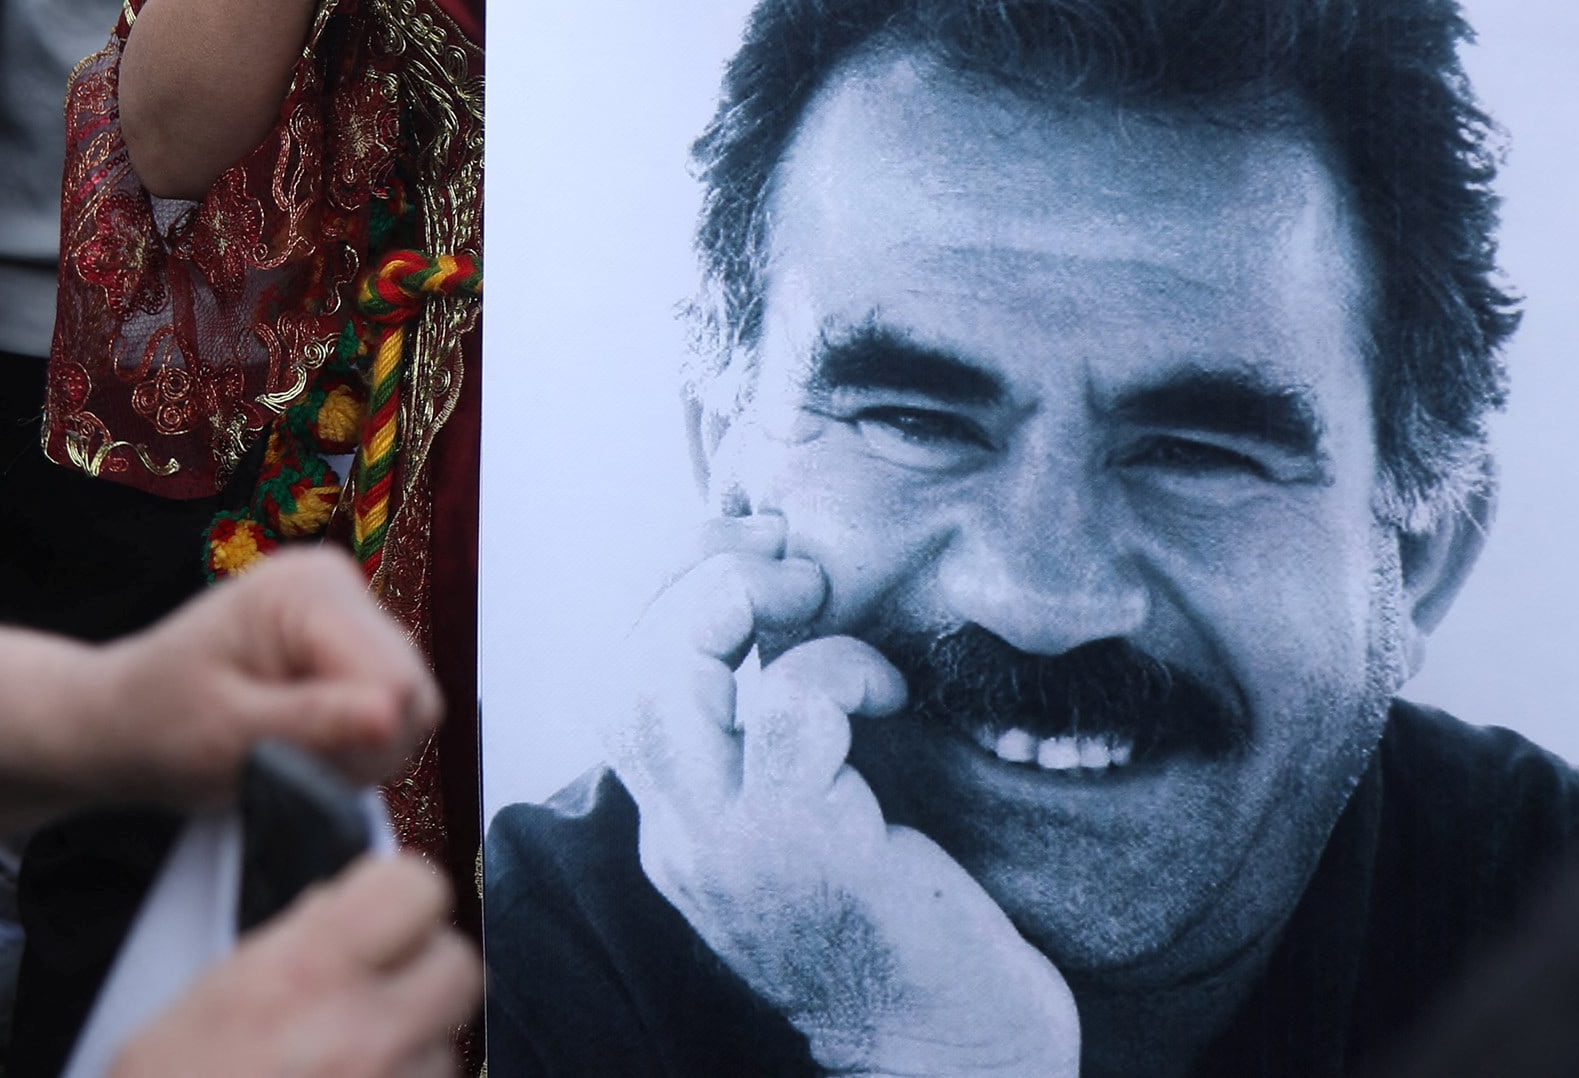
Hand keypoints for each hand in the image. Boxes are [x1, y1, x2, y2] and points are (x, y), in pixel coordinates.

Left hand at [82, 548, 440, 806]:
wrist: (128, 718)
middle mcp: (339, 583)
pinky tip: (303, 739)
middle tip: (289, 763)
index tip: (298, 765)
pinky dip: (356, 740)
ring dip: (360, 748)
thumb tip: (391, 717)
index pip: (394, 681)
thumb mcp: (227, 735)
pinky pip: (394, 706)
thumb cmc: (160, 723)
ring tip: (288, 751)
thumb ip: (313, 724)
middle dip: (362, 748)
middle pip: (412, 689)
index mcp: (308, 590)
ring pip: (411, 702)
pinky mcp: (353, 640)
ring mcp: (350, 609)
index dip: (362, 745)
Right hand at [110, 853, 481, 1077]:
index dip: (401, 899)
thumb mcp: (199, 1002)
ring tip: (345, 1074)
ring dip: (411, 1056)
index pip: (415, 888)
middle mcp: (363, 1035)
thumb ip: (284, 947)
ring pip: (445, 1053)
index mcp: (305, 975)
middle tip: (376, 994)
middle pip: (457, 969)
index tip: (383, 915)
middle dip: (422, 975)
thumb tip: (338, 911)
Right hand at [609, 517, 1077, 1076]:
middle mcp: (686, 843)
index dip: (674, 598)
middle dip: (691, 578)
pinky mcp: (807, 849)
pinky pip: (792, 707)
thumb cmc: (911, 943)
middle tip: (781, 551)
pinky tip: (890, 692)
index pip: (625, 687)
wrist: (953, 1066)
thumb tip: (796, 626)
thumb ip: (779, 757)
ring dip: (735, 598)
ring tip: (810, 588)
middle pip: (627, 674)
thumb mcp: (816, 839)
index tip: (751, 555)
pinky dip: (838, 666)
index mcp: (682, 835)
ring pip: (671, 681)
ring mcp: (734, 849)